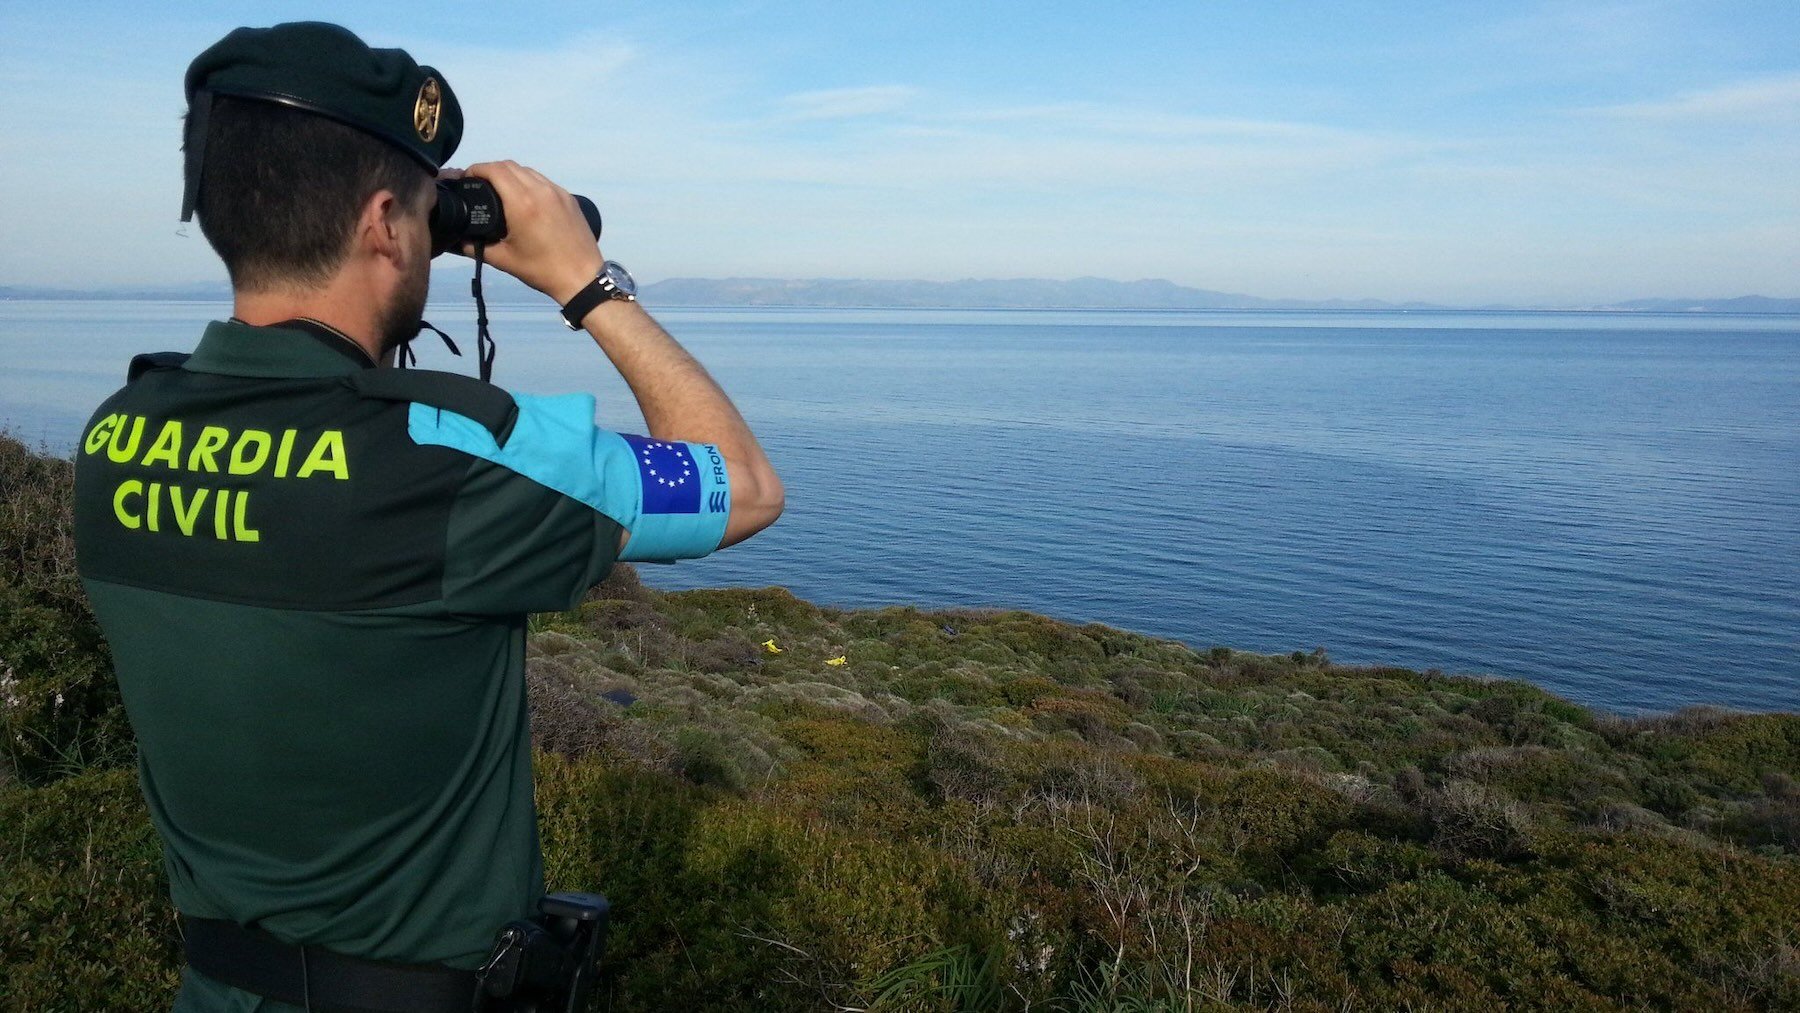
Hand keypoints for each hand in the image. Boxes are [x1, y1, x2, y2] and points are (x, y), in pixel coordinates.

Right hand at [450, 161, 604, 303]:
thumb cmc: (543, 270)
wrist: (583, 278)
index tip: (467, 178)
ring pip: (528, 170)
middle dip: (490, 170)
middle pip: (509, 165)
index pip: (494, 170)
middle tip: (479, 184)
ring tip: (500, 189)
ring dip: (510, 174)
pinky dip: (529, 182)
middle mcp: (541, 190)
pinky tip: (524, 197)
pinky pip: (543, 180)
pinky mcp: (569, 198)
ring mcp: (557, 192)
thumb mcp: (504, 260)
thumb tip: (458, 241)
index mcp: (523, 203)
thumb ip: (476, 247)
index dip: (476, 169)